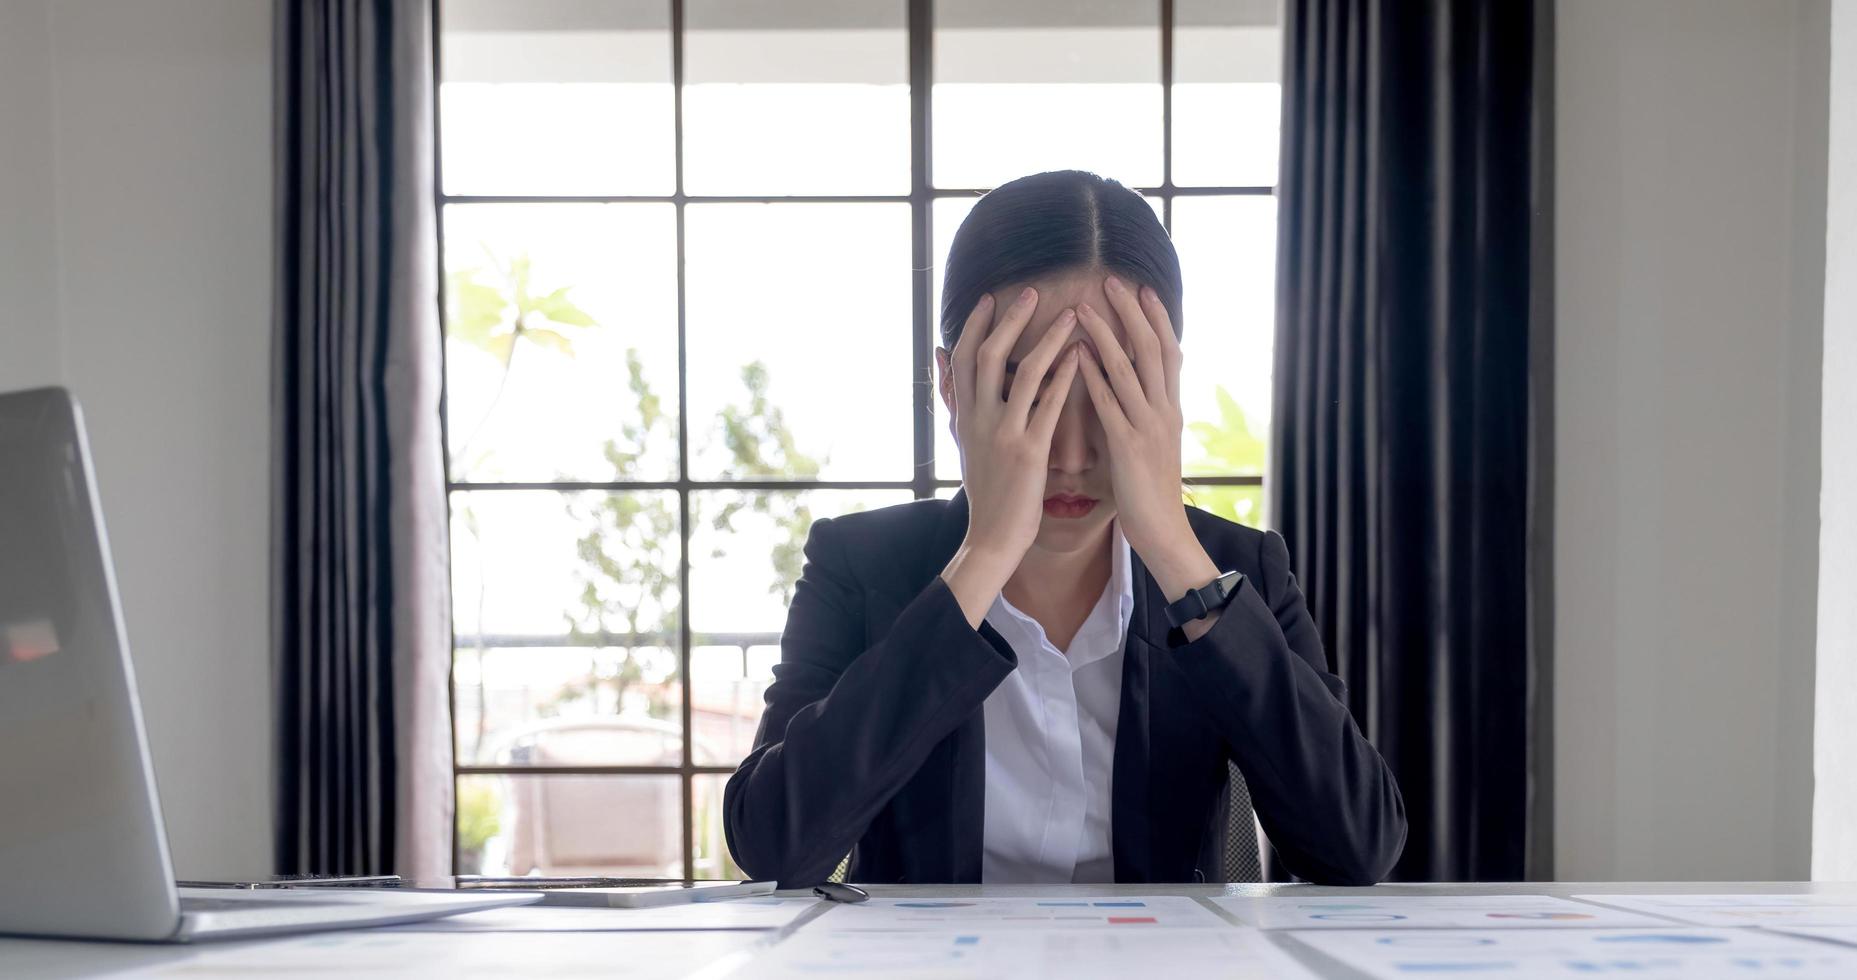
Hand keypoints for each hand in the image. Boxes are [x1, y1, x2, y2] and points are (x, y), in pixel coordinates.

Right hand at [939, 286, 1083, 626]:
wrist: (991, 537)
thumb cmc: (984, 488)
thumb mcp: (961, 439)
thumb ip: (953, 396)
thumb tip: (939, 357)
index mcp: (965, 415)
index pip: (964, 358)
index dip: (976, 325)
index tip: (991, 297)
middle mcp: (980, 419)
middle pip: (988, 356)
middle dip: (1010, 320)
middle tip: (1032, 292)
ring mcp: (1005, 434)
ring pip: (1023, 374)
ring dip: (1047, 339)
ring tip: (1070, 315)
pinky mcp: (1030, 452)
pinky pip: (1049, 406)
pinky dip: (1065, 377)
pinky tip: (1082, 356)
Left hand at [1075, 275, 1220, 608]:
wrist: (1163, 531)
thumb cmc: (1150, 491)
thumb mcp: (1151, 444)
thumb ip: (1140, 414)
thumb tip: (1127, 390)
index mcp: (1170, 409)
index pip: (1168, 353)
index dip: (1156, 319)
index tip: (1140, 289)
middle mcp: (1165, 410)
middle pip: (1154, 349)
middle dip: (1133, 313)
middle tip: (1114, 280)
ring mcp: (1148, 426)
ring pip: (1130, 369)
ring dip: (1107, 335)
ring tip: (1084, 306)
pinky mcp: (1129, 446)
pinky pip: (1110, 403)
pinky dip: (1094, 375)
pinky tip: (1078, 355)